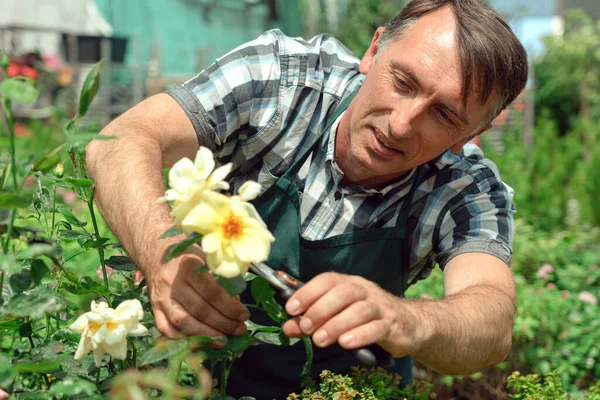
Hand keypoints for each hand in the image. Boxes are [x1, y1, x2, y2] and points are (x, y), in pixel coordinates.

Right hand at [146, 247, 249, 340]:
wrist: (156, 254)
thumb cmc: (187, 257)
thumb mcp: (206, 259)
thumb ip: (221, 280)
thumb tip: (235, 304)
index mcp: (188, 266)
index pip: (212, 292)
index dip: (230, 307)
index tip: (244, 315)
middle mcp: (172, 283)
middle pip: (200, 310)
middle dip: (223, 324)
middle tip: (239, 330)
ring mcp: (161, 297)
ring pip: (183, 322)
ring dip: (206, 335)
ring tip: (223, 340)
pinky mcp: (154, 308)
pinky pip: (166, 329)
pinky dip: (184, 338)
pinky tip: (200, 342)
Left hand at [282, 272, 419, 356]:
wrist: (409, 323)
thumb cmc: (367, 318)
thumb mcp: (338, 317)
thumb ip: (312, 321)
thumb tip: (287, 328)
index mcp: (349, 283)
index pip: (328, 280)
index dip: (308, 292)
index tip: (291, 308)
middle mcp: (364, 290)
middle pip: (343, 293)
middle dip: (320, 309)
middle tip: (305, 327)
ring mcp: (380, 307)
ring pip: (359, 310)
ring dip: (336, 324)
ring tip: (319, 340)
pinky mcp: (392, 325)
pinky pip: (376, 327)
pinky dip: (360, 335)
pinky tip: (346, 343)